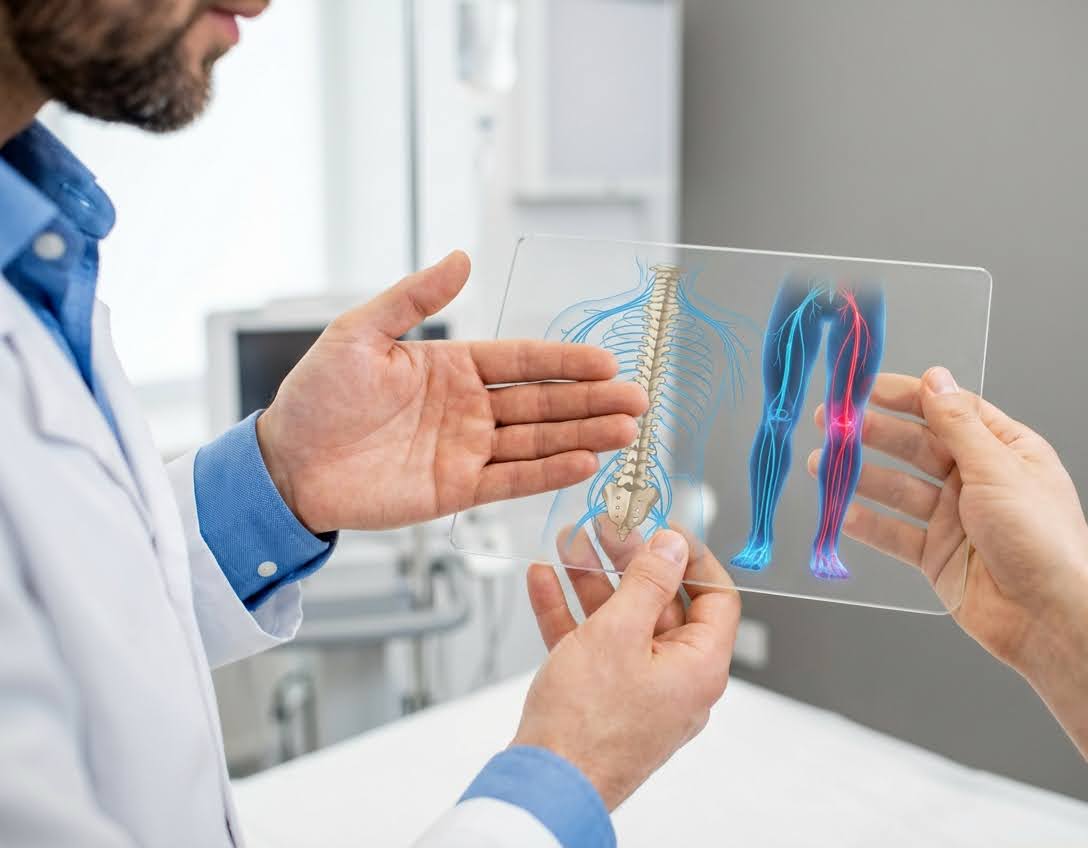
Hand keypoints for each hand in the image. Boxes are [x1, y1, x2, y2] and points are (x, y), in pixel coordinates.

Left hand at [255, 251, 647, 532]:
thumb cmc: (316, 396)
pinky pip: (512, 480)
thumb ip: (413, 299)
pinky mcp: (458, 490)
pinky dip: (549, 473)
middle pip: (543, 402)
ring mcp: (467, 450)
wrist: (286, 464)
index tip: (605, 361)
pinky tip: (584, 463)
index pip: (522, 360)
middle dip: (591, 400)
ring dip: (583, 435)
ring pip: (538, 441)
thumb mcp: (359, 333)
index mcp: (452, 367)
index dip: (564, 360)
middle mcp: (469, 408)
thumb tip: (461, 258)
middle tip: (637, 399)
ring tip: (626, 431)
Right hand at [514, 520, 740, 808]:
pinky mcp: (602, 701)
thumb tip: (672, 546)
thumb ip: (647, 581)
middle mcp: (676, 681)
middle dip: (628, 561)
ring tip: (569, 543)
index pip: (716, 598)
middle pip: (661, 603)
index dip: (691, 556)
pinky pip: (593, 646)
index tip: (663, 528)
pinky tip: (546, 582)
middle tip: (606, 527)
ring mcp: (638, 691)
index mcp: (700, 667)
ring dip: (593, 580)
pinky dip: (571, 613)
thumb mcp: (619, 632)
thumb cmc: (586, 725)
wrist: (543, 786)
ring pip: (621, 621)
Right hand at [809, 367, 1087, 670]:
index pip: (947, 410)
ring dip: (861, 476)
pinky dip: (868, 523)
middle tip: (832, 424)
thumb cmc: (1044, 539)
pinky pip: (895, 533)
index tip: (864, 388)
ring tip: (822, 464)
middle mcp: (977, 480)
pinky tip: (841, 513)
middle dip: (874, 434)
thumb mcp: (998, 468)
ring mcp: (955, 519)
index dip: (906, 396)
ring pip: (899, 489)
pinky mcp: (937, 556)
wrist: (1051, 617)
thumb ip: (958, 425)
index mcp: (1003, 450)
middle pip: (916, 447)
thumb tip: (936, 379)